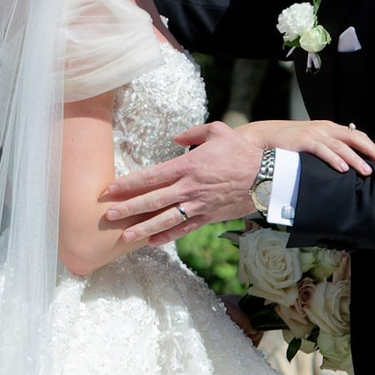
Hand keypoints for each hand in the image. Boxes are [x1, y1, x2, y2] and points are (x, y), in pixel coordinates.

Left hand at [100, 122, 262, 241]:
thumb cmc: (240, 152)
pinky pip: (184, 229)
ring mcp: (198, 205)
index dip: (129, 183)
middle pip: (153, 200)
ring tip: (124, 237)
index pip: (151, 176)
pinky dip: (168, 237)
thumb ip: (193, 132)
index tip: (111, 189)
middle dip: (128, 208)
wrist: (266, 178)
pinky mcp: (208, 217)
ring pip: (165, 220)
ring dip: (143, 229)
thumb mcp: (217, 131)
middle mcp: (189, 188)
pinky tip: (152, 242)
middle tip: (108, 215)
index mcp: (188, 166)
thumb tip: (175, 137)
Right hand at [234, 115, 374, 179]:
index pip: (356, 135)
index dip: (371, 146)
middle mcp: (325, 128)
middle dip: (371, 151)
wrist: (265, 137)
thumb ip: (328, 147)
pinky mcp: (303, 141)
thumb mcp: (313, 141)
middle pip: (354, 138)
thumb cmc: (290, 142)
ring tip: (367, 171)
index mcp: (330, 128)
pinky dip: (334, 159)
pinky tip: (343, 169)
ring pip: (341, 146)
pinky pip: (323, 150)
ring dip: (355, 159)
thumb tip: (346, 163)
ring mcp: (314, 133)